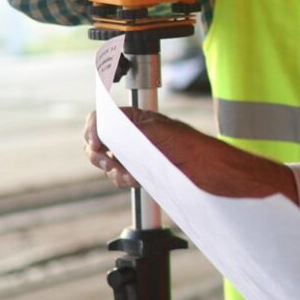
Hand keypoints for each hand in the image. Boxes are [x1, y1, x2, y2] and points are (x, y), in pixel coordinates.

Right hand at [84, 107, 201, 187]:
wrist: (207, 169)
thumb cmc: (188, 144)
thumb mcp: (156, 131)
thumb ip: (128, 130)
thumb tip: (106, 133)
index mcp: (134, 119)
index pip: (101, 119)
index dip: (93, 130)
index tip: (96, 144)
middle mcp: (131, 136)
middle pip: (97, 143)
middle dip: (99, 155)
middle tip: (110, 163)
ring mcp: (133, 155)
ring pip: (107, 164)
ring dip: (115, 171)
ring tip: (131, 174)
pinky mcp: (138, 173)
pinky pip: (119, 178)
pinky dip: (125, 180)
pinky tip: (137, 179)